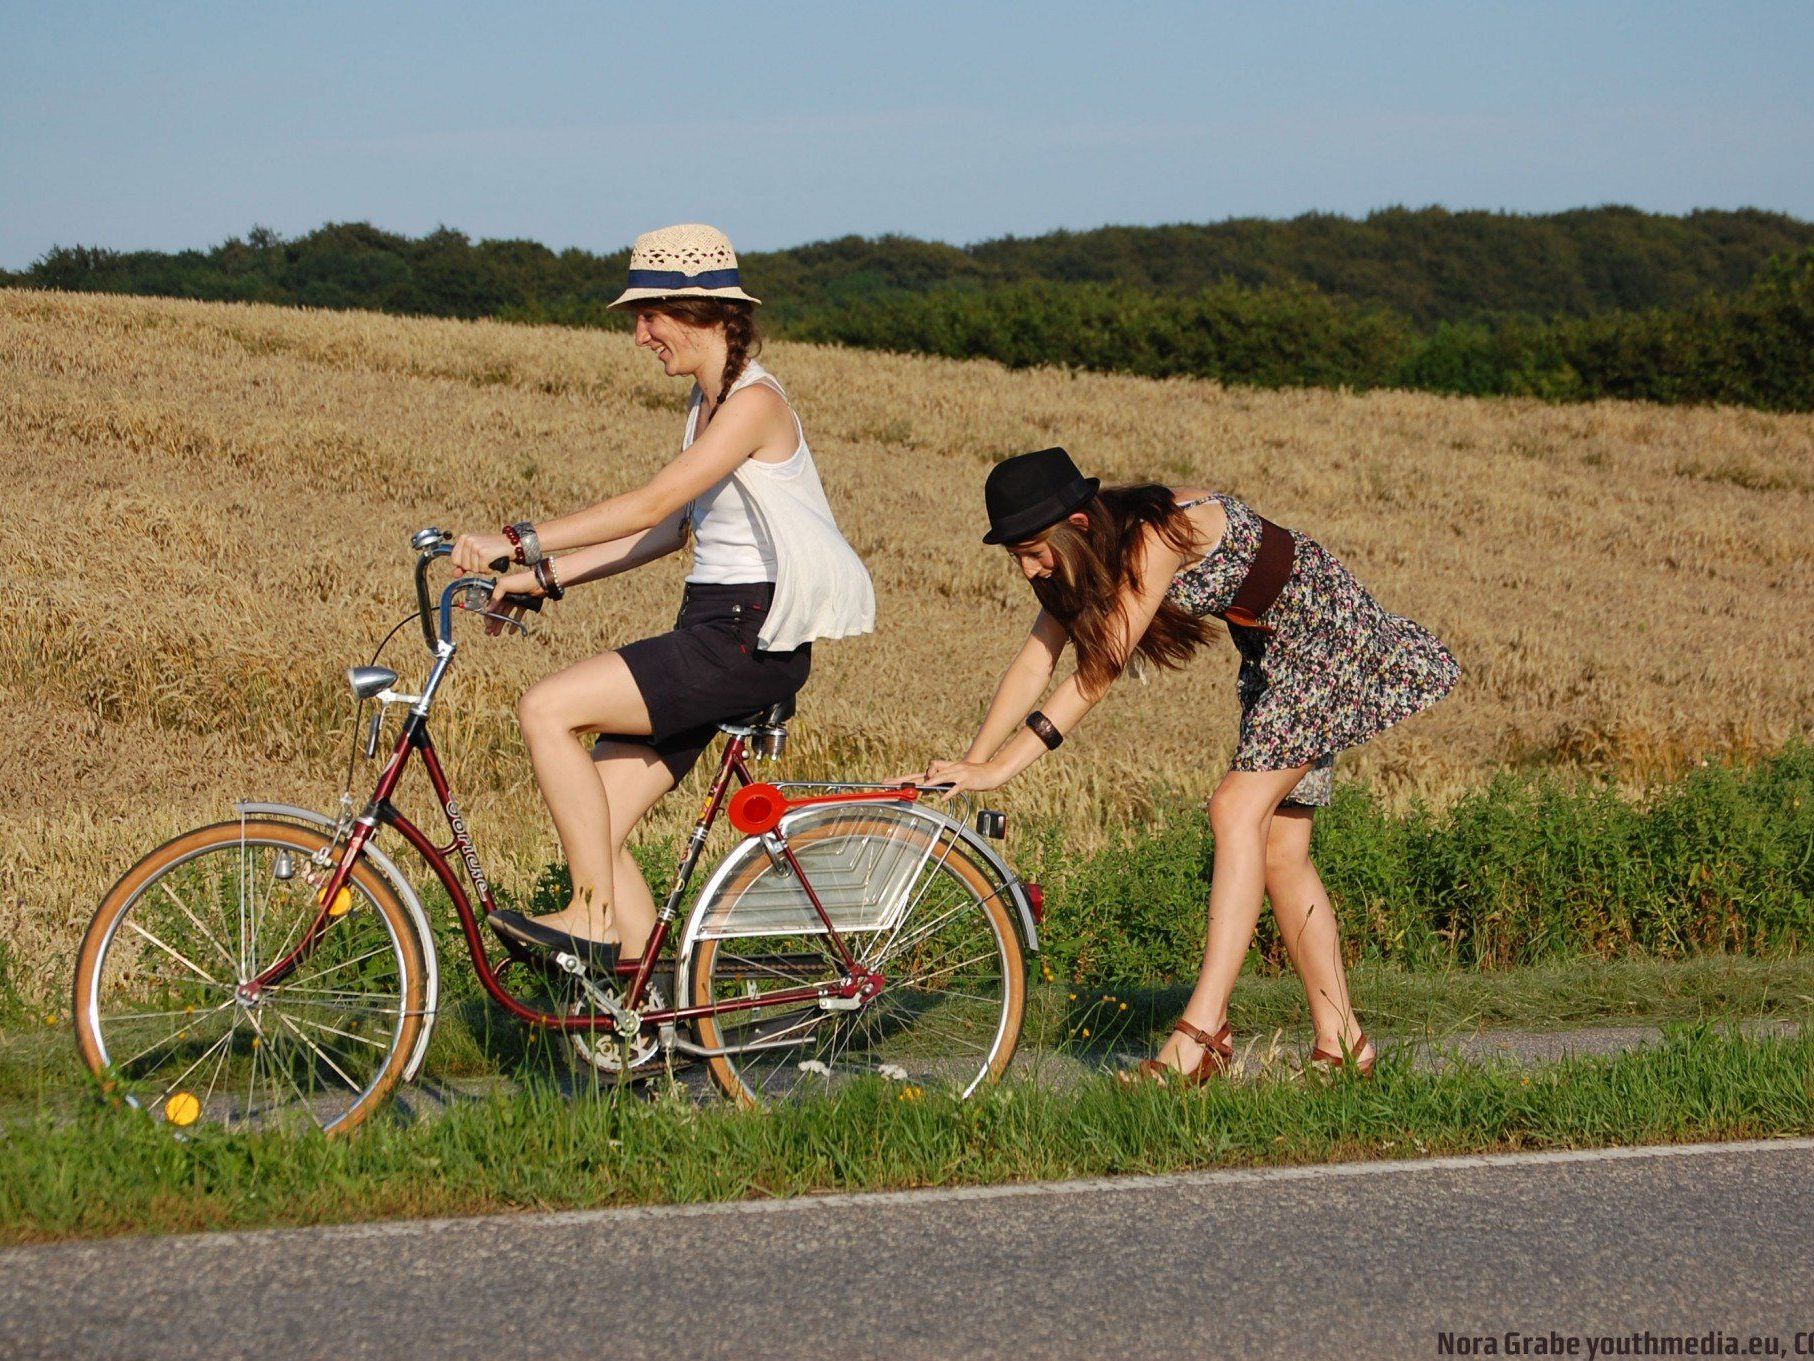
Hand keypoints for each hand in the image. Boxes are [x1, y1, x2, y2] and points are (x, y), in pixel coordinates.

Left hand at [452, 531, 512, 573]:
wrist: (510, 543)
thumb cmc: (492, 548)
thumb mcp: (475, 553)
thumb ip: (463, 564)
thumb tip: (455, 574)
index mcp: (464, 538)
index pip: (454, 560)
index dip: (464, 564)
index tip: (474, 560)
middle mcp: (469, 540)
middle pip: (464, 566)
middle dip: (474, 567)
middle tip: (483, 560)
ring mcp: (476, 546)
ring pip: (473, 569)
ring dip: (482, 569)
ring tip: (489, 561)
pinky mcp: (485, 553)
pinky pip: (482, 569)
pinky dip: (488, 570)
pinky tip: (492, 563)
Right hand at [484, 570, 542, 635]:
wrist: (539, 582)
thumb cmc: (521, 581)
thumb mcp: (504, 585)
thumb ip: (495, 596)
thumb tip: (488, 609)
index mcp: (499, 591)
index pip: (491, 605)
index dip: (488, 615)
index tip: (487, 625)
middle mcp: (506, 596)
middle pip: (497, 612)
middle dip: (492, 623)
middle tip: (489, 633)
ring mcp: (515, 601)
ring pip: (505, 615)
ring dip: (500, 625)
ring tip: (496, 634)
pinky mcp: (523, 605)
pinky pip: (517, 616)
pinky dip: (514, 624)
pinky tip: (511, 632)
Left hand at [889, 757, 1007, 798]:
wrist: (991, 772)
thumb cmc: (972, 776)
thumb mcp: (954, 778)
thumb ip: (941, 782)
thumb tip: (928, 789)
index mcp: (942, 770)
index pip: (919, 774)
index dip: (903, 778)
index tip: (888, 782)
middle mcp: (947, 770)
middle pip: (923, 774)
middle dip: (906, 779)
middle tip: (891, 783)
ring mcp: (957, 774)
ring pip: (941, 777)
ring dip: (931, 782)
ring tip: (921, 789)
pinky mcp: (966, 781)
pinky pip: (956, 787)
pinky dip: (950, 792)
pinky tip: (943, 798)